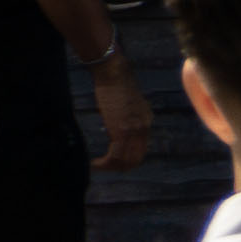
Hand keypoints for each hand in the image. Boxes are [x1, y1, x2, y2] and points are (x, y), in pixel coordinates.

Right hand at [90, 55, 154, 171]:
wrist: (114, 74)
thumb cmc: (115, 86)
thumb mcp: (127, 105)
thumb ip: (127, 118)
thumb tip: (119, 129)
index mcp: (146, 121)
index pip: (141, 150)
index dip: (126, 159)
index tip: (111, 161)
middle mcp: (144, 127)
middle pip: (135, 159)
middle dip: (119, 167)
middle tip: (103, 167)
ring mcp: (135, 130)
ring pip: (125, 160)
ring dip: (110, 167)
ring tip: (97, 166)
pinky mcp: (122, 130)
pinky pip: (115, 156)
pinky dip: (104, 164)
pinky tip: (94, 163)